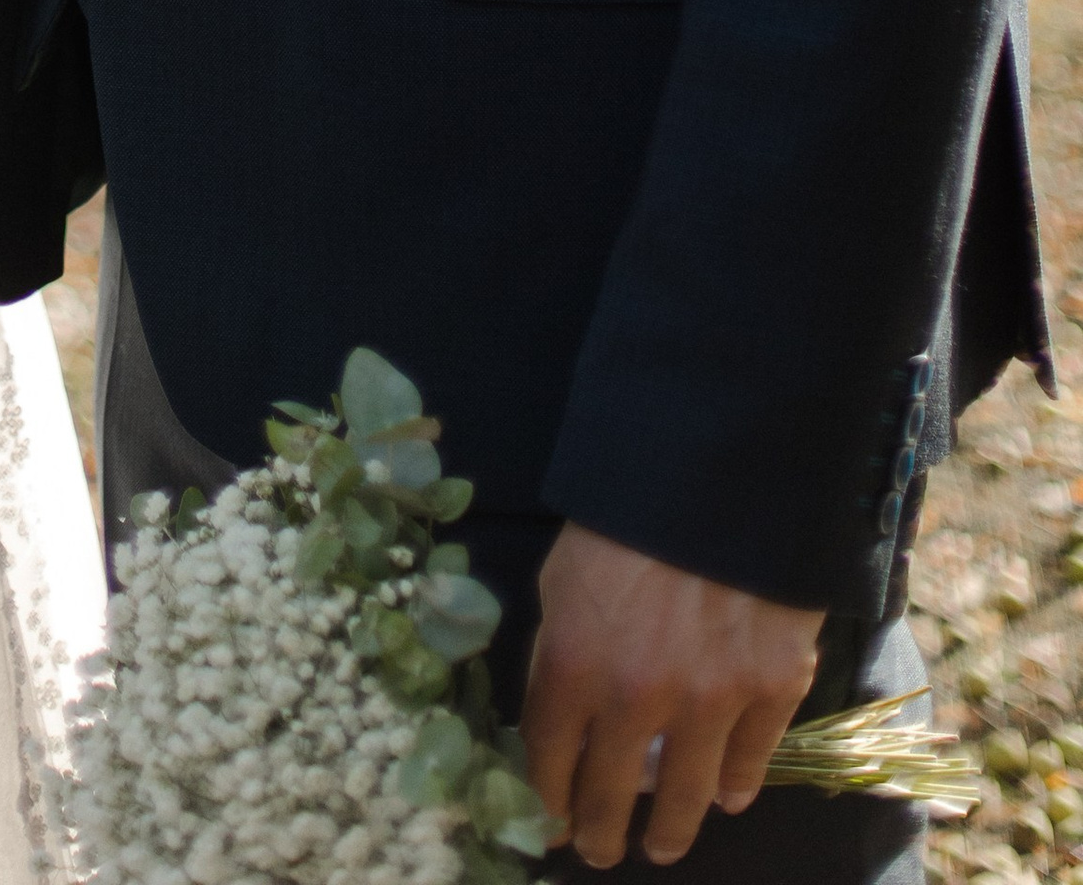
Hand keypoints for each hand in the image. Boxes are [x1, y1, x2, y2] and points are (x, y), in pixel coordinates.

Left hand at [523, 524, 823, 869]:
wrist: (721, 470)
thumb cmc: (626, 515)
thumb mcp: (563, 575)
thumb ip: (558, 650)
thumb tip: (555, 717)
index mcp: (574, 663)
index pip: (548, 760)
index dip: (546, 800)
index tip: (549, 823)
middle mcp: (638, 698)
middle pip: (610, 794)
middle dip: (600, 834)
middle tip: (600, 850)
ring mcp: (711, 699)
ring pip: (684, 798)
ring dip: (670, 831)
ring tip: (662, 846)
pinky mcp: (771, 689)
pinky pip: (749, 761)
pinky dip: (734, 784)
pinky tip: (725, 795)